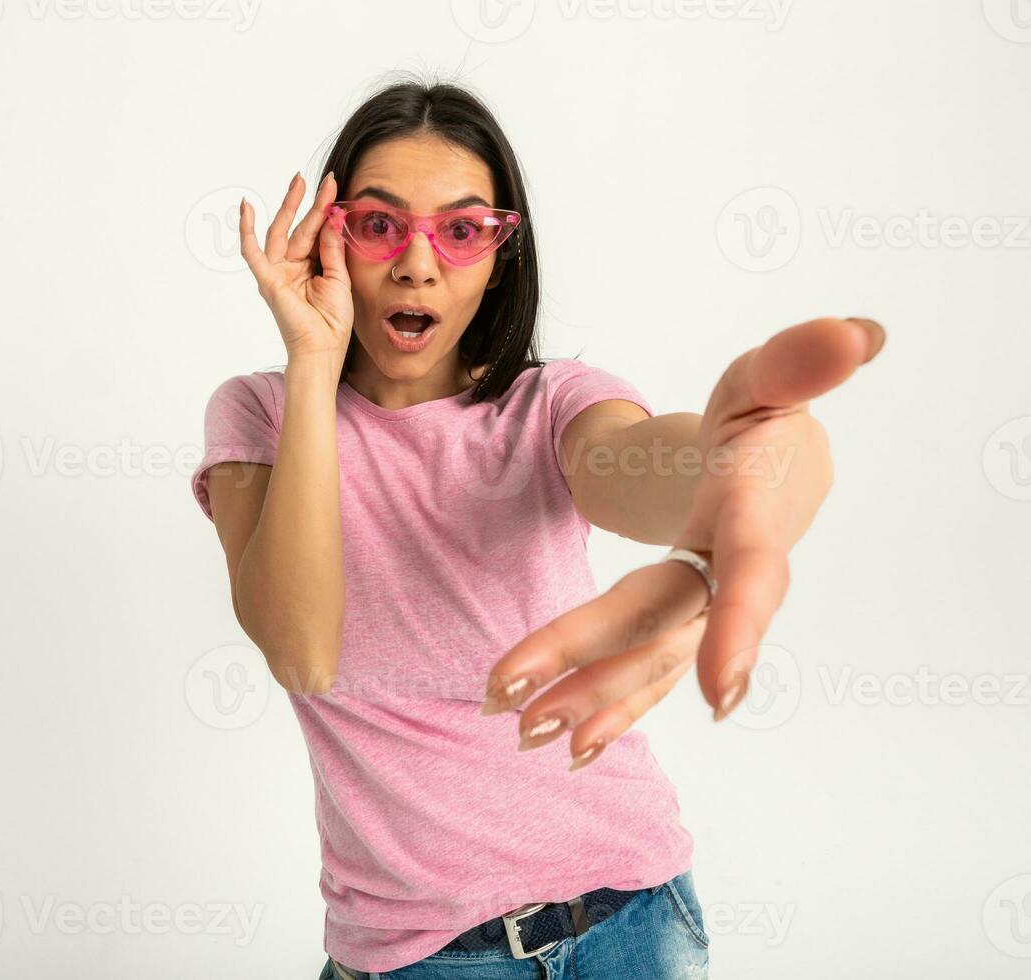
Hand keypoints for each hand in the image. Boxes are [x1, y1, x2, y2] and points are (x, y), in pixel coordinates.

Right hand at [237, 171, 353, 359]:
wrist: (323, 348)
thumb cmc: (333, 321)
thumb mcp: (339, 278)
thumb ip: (332, 247)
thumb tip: (332, 216)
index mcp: (310, 266)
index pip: (316, 232)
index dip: (325, 211)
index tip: (335, 189)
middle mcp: (291, 266)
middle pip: (299, 227)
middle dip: (309, 202)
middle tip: (321, 179)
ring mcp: (277, 272)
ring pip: (281, 232)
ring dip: (289, 206)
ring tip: (298, 182)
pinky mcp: (267, 280)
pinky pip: (252, 252)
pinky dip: (247, 231)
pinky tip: (246, 208)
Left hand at [477, 316, 887, 767]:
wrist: (767, 469)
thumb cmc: (758, 420)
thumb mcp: (763, 380)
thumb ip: (795, 363)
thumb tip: (854, 332)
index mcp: (755, 515)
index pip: (750, 574)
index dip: (741, 627)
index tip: (722, 693)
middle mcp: (733, 578)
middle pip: (665, 622)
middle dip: (596, 665)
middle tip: (522, 707)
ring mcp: (708, 610)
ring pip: (650, 661)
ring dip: (591, 700)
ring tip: (526, 733)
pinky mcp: (682, 625)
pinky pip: (648, 673)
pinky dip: (612, 707)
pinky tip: (569, 745)